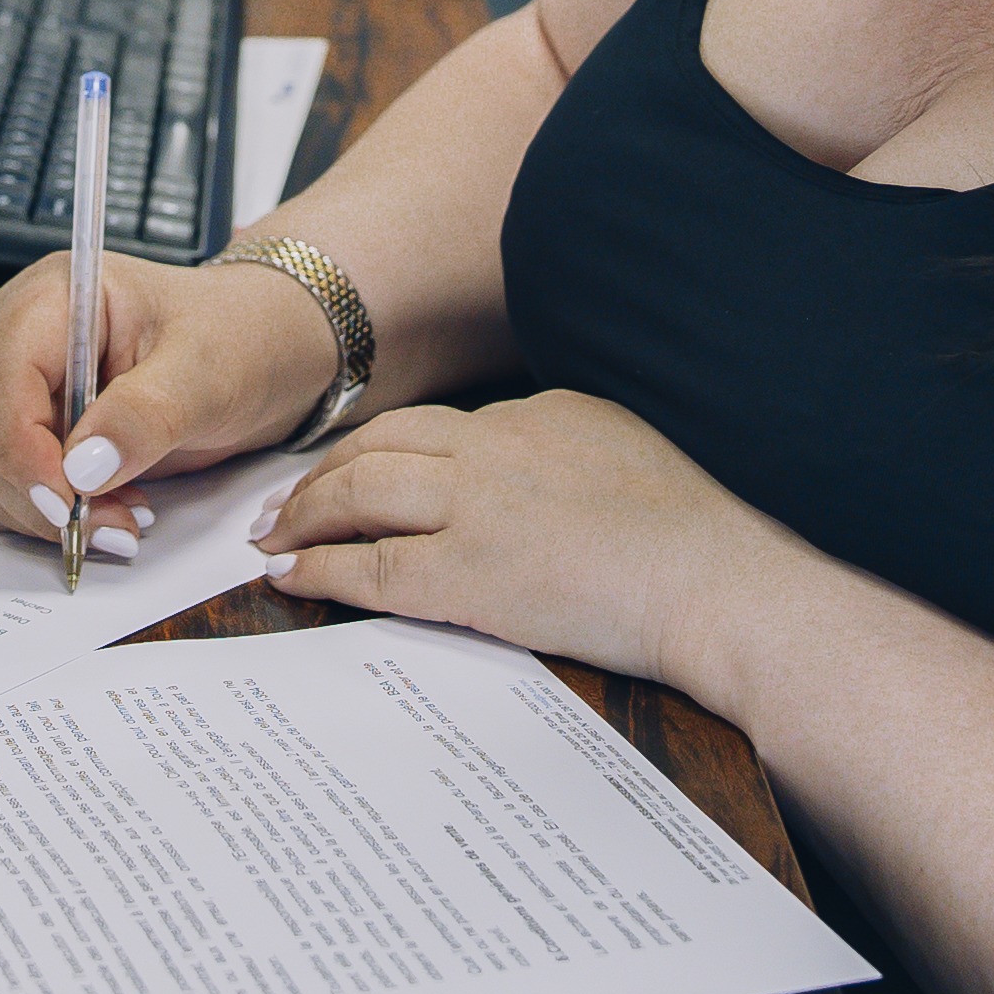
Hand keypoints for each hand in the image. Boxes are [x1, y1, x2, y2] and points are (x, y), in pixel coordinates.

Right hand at [0, 246, 336, 552]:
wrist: (263, 352)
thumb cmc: (238, 338)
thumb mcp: (207, 370)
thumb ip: (145, 415)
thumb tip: (81, 469)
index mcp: (53, 299)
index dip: (19, 448)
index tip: (66, 503)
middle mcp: (21, 341)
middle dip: (39, 494)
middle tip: (115, 525)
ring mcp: (20, 390)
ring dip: (39, 513)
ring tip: (122, 518)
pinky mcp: (29, 435)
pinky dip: (37, 518)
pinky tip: (104, 512)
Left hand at [249, 391, 802, 693]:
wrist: (717, 581)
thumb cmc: (695, 532)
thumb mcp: (625, 446)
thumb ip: (565, 441)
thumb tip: (530, 450)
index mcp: (537, 412)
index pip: (435, 423)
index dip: (381, 447)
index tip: (355, 468)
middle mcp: (496, 446)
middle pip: (380, 442)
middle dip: (323, 472)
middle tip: (287, 500)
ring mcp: (477, 508)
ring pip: (361, 491)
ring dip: (306, 513)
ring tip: (276, 536)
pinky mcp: (470, 575)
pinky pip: (371, 566)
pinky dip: (320, 567)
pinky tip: (293, 576)